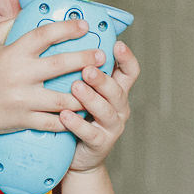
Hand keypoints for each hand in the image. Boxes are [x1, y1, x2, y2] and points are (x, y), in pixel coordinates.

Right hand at [0, 17, 104, 142]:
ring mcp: (23, 100)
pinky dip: (70, 119)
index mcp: (11, 53)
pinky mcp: (24, 120)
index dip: (66, 28)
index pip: (43, 35)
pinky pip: (53, 121)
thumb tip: (27, 12)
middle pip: (60, 64)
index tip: (84, 25)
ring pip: (63, 98)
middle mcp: (19, 75)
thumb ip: (7, 26)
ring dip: (84, 93)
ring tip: (97, 86)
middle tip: (102, 55)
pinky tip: (82, 113)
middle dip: (85, 58)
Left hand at [61, 41, 139, 173]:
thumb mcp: (83, 92)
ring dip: (91, 98)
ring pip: (106, 110)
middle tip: (87, 68)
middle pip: (117, 90)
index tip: (117, 45)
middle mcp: (119, 107)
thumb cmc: (78, 116)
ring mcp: (112, 127)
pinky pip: (90, 133)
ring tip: (75, 87)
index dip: (126, 58)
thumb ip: (81, 70)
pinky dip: (77, 124)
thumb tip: (67, 38)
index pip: (129, 71)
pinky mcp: (100, 144)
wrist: (77, 156)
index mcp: (117, 90)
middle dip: (103, 78)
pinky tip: (65, 115)